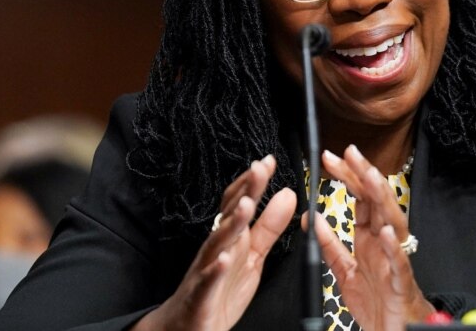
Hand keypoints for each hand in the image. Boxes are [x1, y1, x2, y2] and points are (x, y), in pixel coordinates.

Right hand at [134, 155, 296, 330]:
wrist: (188, 326)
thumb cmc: (220, 288)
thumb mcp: (253, 255)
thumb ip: (270, 226)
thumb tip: (287, 194)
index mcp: (231, 236)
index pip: (240, 202)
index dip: (254, 182)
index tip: (268, 161)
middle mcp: (217, 247)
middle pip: (230, 214)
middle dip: (244, 192)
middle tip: (259, 170)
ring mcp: (206, 269)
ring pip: (218, 243)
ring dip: (231, 223)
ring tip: (245, 205)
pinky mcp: (201, 294)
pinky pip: (207, 280)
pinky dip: (215, 269)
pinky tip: (224, 259)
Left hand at [311, 145, 434, 330]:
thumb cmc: (377, 302)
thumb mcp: (344, 271)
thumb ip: (330, 246)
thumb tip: (313, 219)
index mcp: (369, 239)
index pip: (360, 199)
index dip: (348, 177)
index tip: (332, 158)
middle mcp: (384, 244)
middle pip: (376, 202)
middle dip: (363, 176)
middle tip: (350, 153)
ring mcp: (394, 259)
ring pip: (392, 223)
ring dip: (381, 199)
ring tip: (369, 179)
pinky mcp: (401, 281)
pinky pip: (398, 261)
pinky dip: (392, 246)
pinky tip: (384, 231)